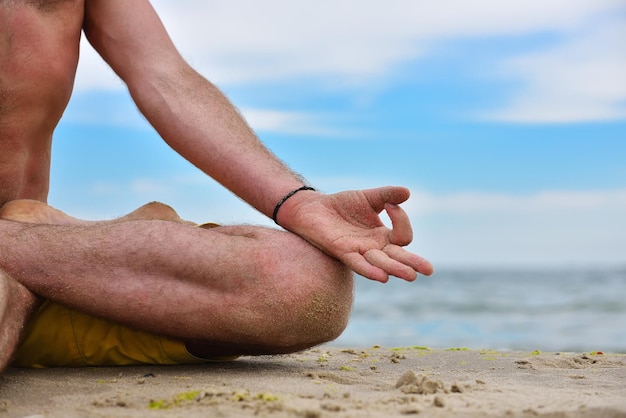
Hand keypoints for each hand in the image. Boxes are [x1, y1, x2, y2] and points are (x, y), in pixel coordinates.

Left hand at [277, 186, 433, 282]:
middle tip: (428, 270)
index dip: (402, 221)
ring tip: (410, 275)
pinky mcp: (342, 252)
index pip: (402, 237)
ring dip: (395, 269)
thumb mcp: (367, 197)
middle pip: (397, 257)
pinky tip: (383, 277)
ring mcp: (359, 251)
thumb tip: (407, 192)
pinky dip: (370, 270)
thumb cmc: (341, 205)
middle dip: (412, 263)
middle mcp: (374, 247)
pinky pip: (358, 264)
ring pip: (381, 263)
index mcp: (382, 236)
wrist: (313, 208)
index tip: (391, 205)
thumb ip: (387, 195)